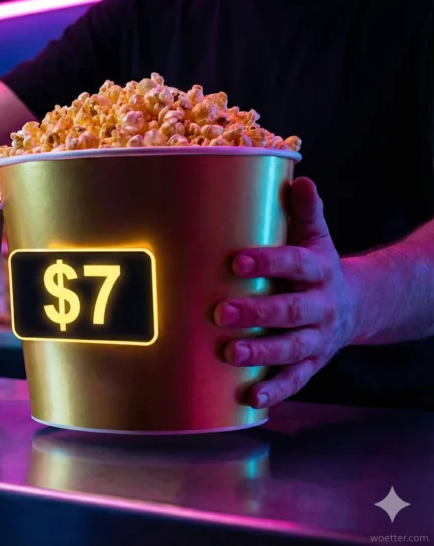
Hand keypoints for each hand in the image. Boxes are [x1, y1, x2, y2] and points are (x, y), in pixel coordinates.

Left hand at [215, 177, 358, 408]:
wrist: (358, 305)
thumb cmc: (317, 267)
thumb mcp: (317, 238)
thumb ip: (306, 212)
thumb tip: (300, 179)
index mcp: (318, 271)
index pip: (294, 263)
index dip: (267, 261)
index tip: (236, 259)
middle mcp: (321, 307)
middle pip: (289, 311)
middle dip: (255, 313)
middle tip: (220, 312)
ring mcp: (318, 339)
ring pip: (291, 349)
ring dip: (261, 354)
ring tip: (230, 354)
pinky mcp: (313, 364)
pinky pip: (296, 380)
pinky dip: (275, 391)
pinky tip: (251, 398)